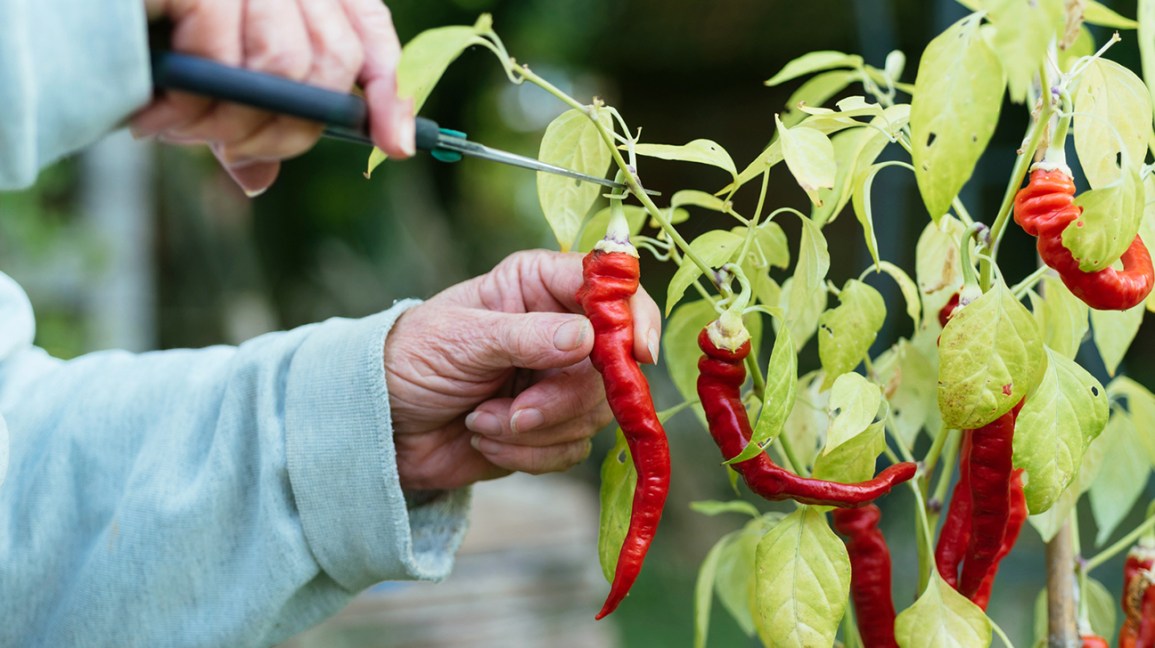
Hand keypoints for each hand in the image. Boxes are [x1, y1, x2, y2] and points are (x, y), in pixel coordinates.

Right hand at [133, 0, 413, 195]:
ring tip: (177, 130)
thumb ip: (239, 119)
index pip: (369, 38)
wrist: (76, 5)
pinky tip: (156, 110)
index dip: (388, 96)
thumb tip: (257, 181)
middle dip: (284, 130)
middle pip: (331, 66)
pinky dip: (193, 99)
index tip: (395, 148)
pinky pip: (225, 54)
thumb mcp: (205, 80)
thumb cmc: (145, 36)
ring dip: (231, 122)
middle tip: (226, 150)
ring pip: (284, 69)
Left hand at [384, 250, 661, 491]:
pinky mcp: (552, 428)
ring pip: (594, 414)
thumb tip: (588, 336)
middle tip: (515, 413)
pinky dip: (528, 455)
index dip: (632, 316)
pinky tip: (485, 440)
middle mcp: (559, 328)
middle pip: (611, 365)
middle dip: (561, 400)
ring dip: (535, 430)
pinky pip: (572, 449)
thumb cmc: (410, 359)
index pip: (609, 286)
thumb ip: (525, 336)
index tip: (636, 353)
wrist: (379, 425)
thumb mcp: (461, 339)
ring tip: (482, 422)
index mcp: (539, 285)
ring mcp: (558, 381)